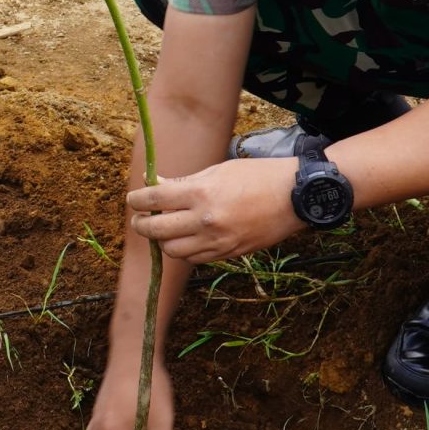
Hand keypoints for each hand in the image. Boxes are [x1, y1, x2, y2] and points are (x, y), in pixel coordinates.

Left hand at [125, 157, 306, 263]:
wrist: (295, 197)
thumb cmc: (257, 176)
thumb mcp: (218, 171)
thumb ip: (185, 182)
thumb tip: (156, 184)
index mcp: (201, 193)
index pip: (155, 200)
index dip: (138, 200)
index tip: (134, 200)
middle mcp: (206, 220)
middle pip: (157, 231)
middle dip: (142, 225)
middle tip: (140, 219)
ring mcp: (218, 241)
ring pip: (173, 251)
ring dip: (163, 240)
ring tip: (164, 229)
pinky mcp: (229, 254)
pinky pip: (195, 258)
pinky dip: (185, 250)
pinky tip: (186, 238)